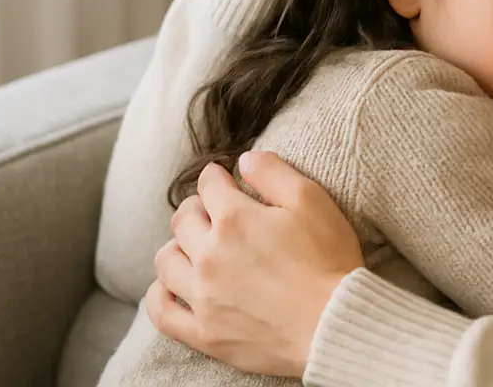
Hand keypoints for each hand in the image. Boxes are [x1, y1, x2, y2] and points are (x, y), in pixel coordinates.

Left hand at [147, 152, 364, 377]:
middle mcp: (210, 255)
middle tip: (211, 211)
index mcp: (235, 219)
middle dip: (196, 207)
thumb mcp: (313, 202)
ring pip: (166, 261)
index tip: (222, 178)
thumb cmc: (329, 261)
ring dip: (176, 247)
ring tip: (193, 247)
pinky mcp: (204, 332)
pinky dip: (159, 295)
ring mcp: (203, 296)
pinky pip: (161, 312)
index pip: (209, 185)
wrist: (333, 325)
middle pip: (183, 220)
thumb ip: (275, 173)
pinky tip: (171, 286)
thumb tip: (245, 159)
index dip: (216, 176)